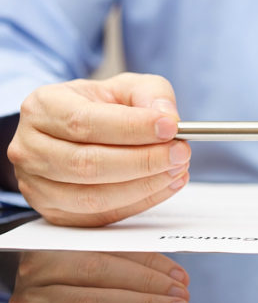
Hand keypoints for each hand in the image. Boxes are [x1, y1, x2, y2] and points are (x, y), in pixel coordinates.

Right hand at [8, 73, 191, 225]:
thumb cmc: (99, 107)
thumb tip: (167, 117)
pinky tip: (166, 185)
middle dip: (143, 161)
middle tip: (180, 152)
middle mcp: (31, 147)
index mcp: (43, 107)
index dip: (132, 128)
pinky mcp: (55, 213)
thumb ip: (150, 94)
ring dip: (144, 185)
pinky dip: (140, 203)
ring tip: (176, 169)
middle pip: (88, 163)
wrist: (75, 130)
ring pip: (93, 196)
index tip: (170, 127)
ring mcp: (38, 185)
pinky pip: (101, 216)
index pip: (84, 122)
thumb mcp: (125, 87)